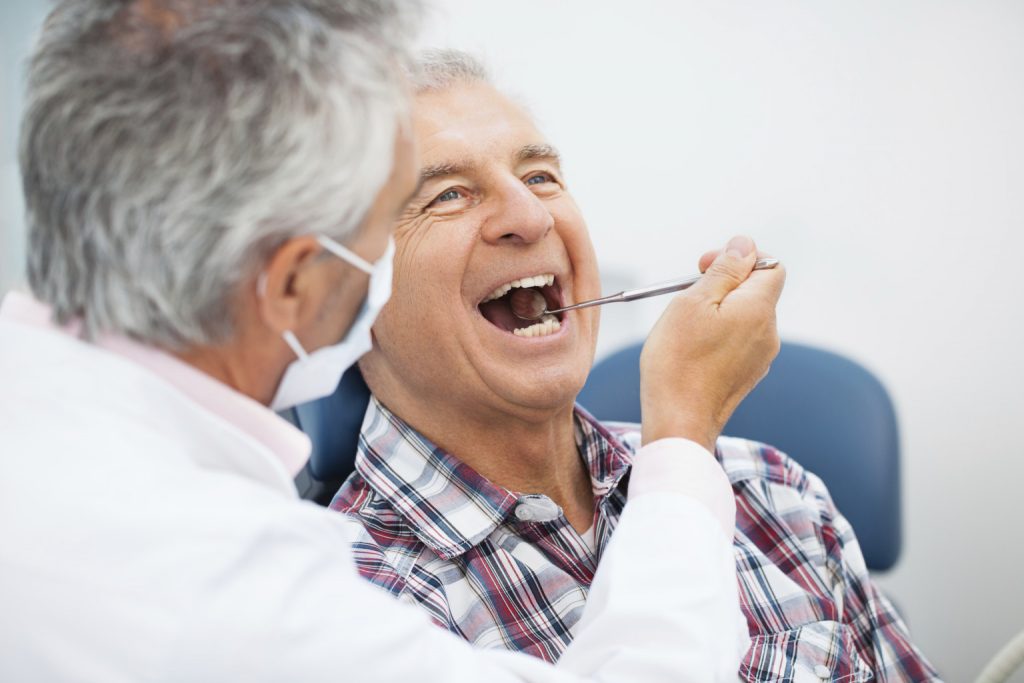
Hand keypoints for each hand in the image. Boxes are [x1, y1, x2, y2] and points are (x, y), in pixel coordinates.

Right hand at [639, 235, 785, 451]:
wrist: (679, 422)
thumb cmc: (678, 361)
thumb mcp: (693, 302)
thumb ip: (723, 270)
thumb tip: (744, 245)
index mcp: (759, 308)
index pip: (770, 265)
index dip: (740, 258)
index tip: (705, 266)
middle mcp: (768, 332)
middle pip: (756, 291)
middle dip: (724, 284)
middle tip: (688, 293)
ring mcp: (760, 358)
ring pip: (744, 317)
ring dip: (718, 311)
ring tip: (685, 326)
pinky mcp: (747, 376)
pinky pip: (738, 342)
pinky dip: (718, 336)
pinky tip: (692, 349)